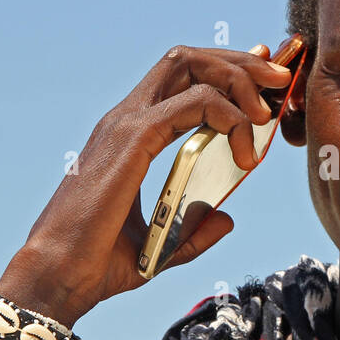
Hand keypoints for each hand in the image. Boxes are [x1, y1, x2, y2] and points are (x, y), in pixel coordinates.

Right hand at [0, 43, 294, 326]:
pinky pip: (193, 104)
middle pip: (188, 59)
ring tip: (267, 112)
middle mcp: (126, 119)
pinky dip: (229, 116)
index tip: (265, 83)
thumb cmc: (98, 265)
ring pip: (191, 67)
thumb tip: (226, 218)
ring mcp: (126, 125)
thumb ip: (194, 229)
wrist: (61, 280)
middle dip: (240, 60)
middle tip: (279, 79)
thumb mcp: (162, 244)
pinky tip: (245, 151)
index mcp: (131, 135)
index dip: (225, 70)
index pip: (180, 78)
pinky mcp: (133, 140)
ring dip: (239, 78)